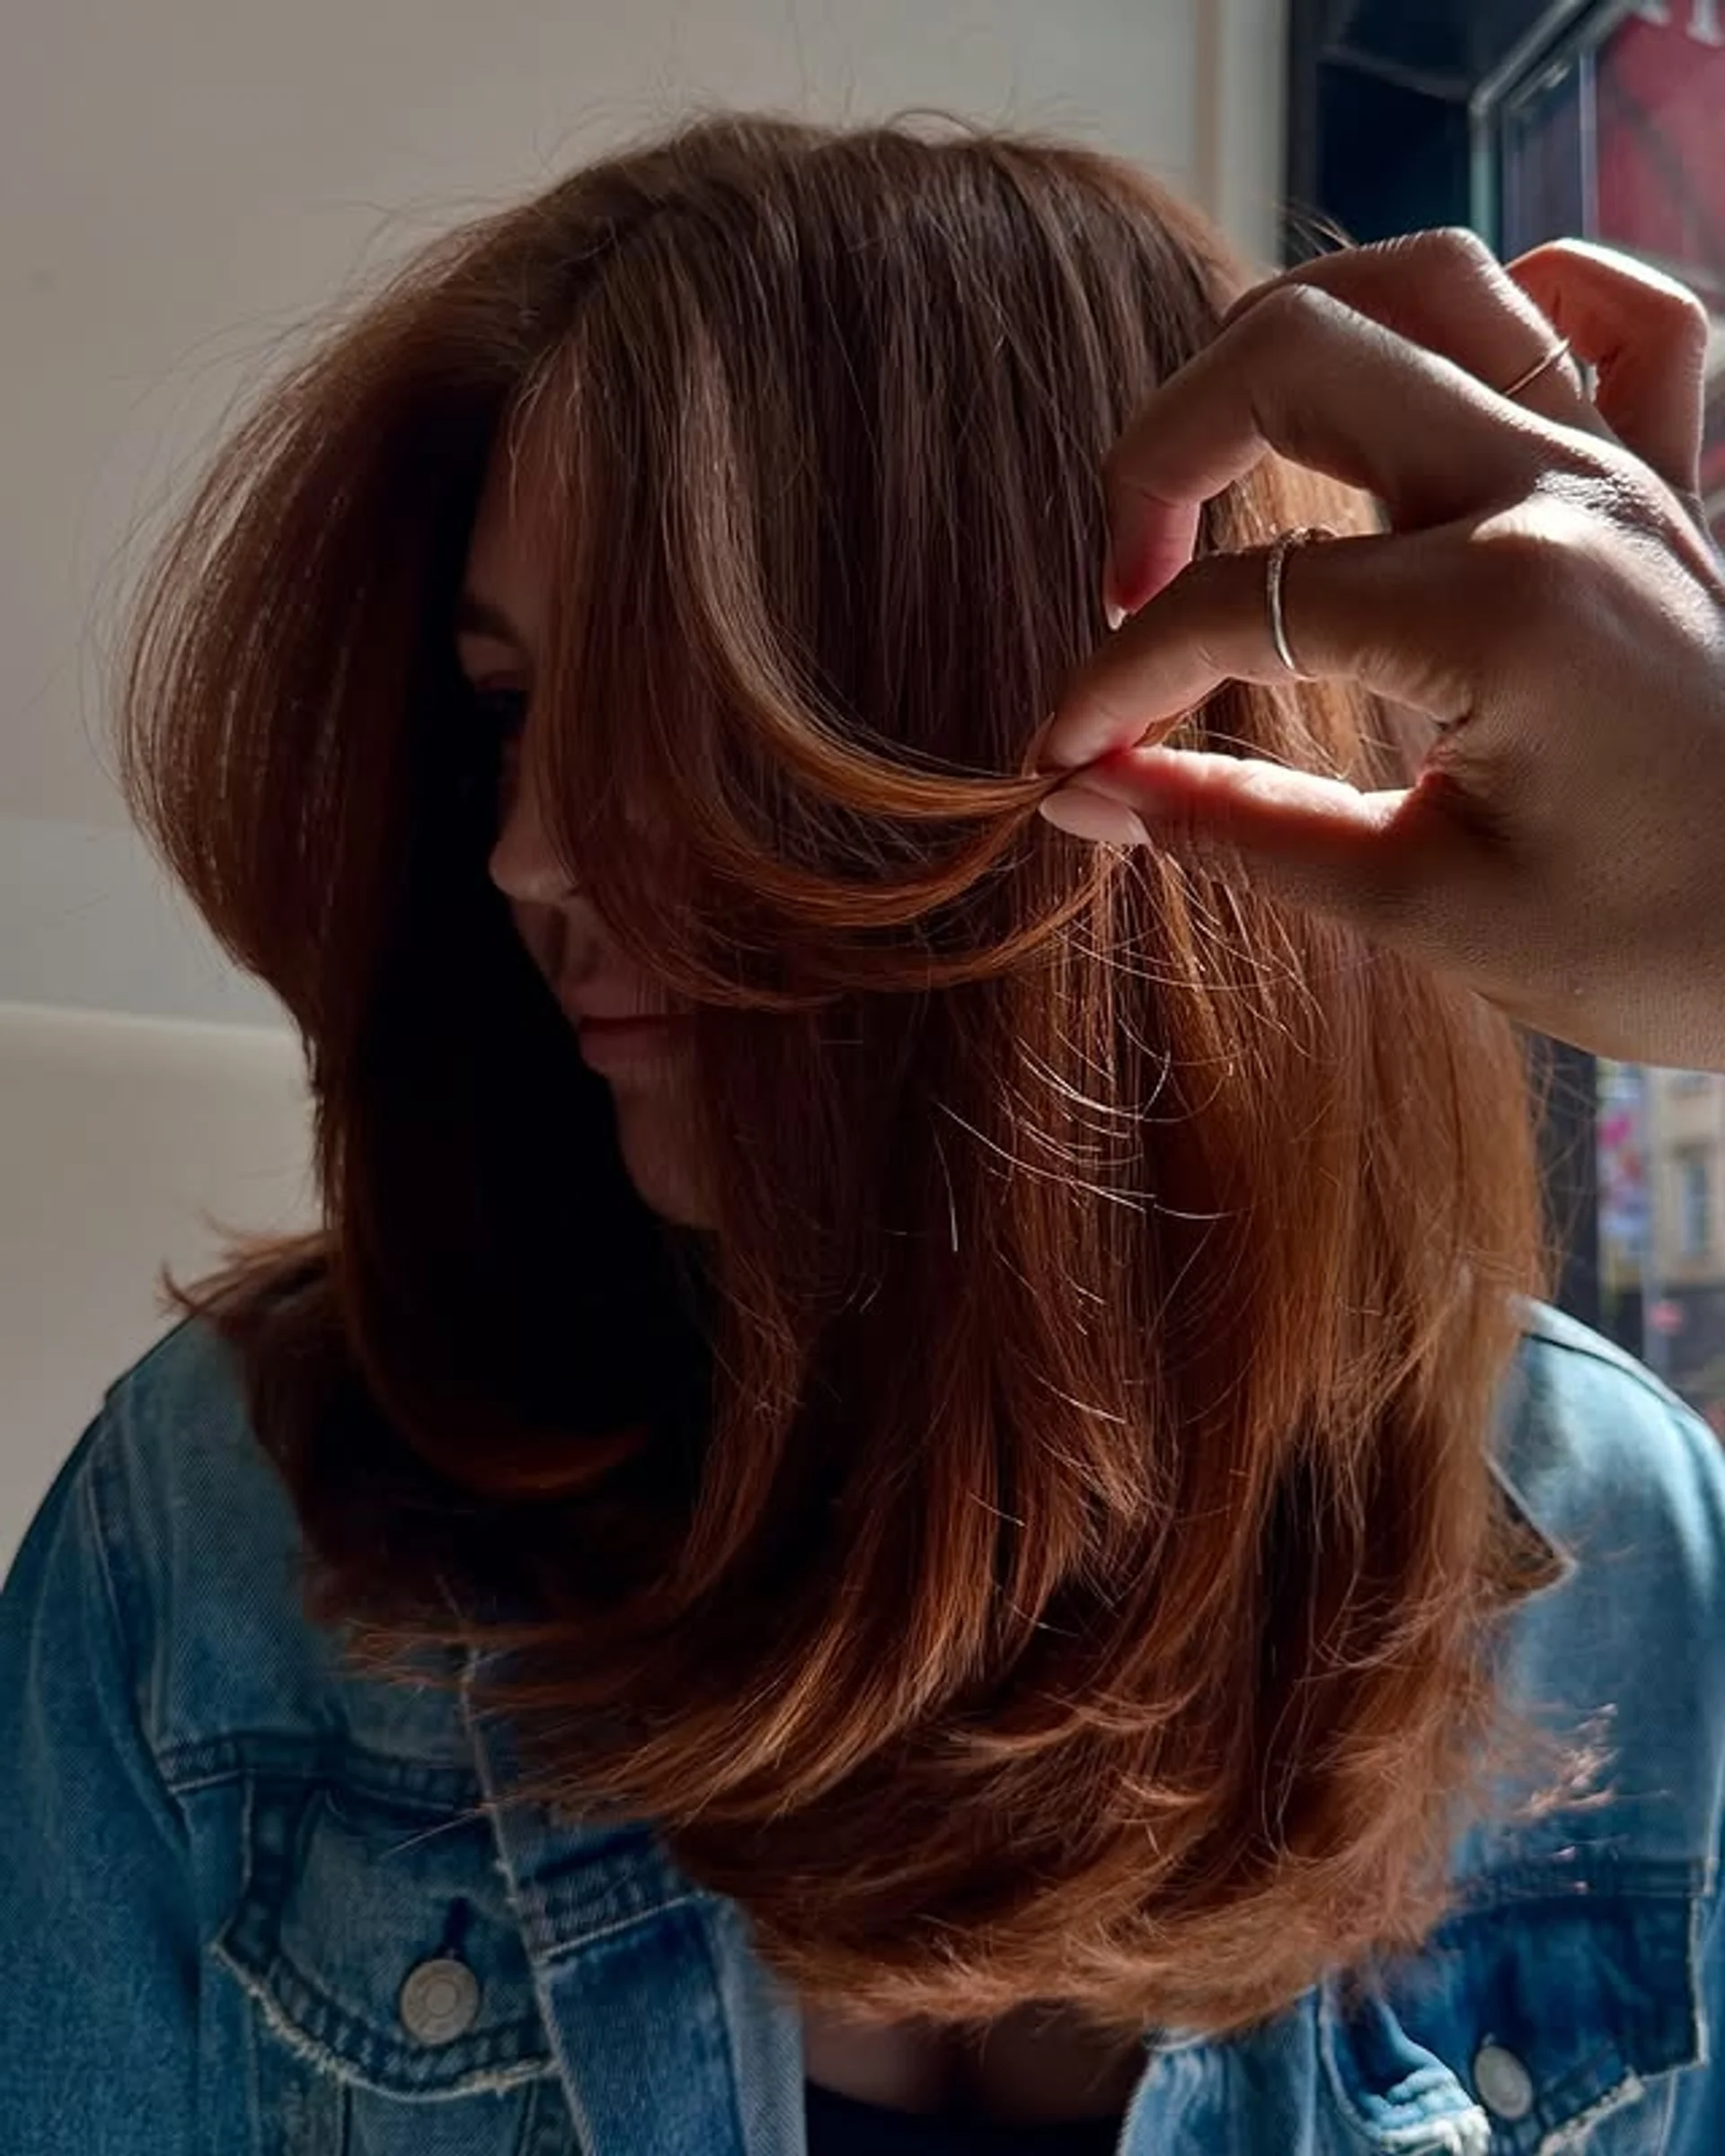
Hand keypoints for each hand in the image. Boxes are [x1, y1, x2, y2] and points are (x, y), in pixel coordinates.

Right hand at [1038, 230, 1724, 1071]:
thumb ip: (1236, 830)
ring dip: (1297, 339)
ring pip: (1432, 283)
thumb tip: (1080, 791)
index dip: (1115, 680)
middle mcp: (1555, 492)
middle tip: (1129, 586)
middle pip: (1298, 352)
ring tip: (1233, 460)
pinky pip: (1614, 313)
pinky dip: (1517, 311)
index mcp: (1498, 608)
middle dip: (1160, 455)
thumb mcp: (1427, 909)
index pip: (1234, 605)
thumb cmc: (1660, 947)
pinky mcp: (1670, 479)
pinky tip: (1439, 390)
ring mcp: (1623, 465)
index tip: (1061, 756)